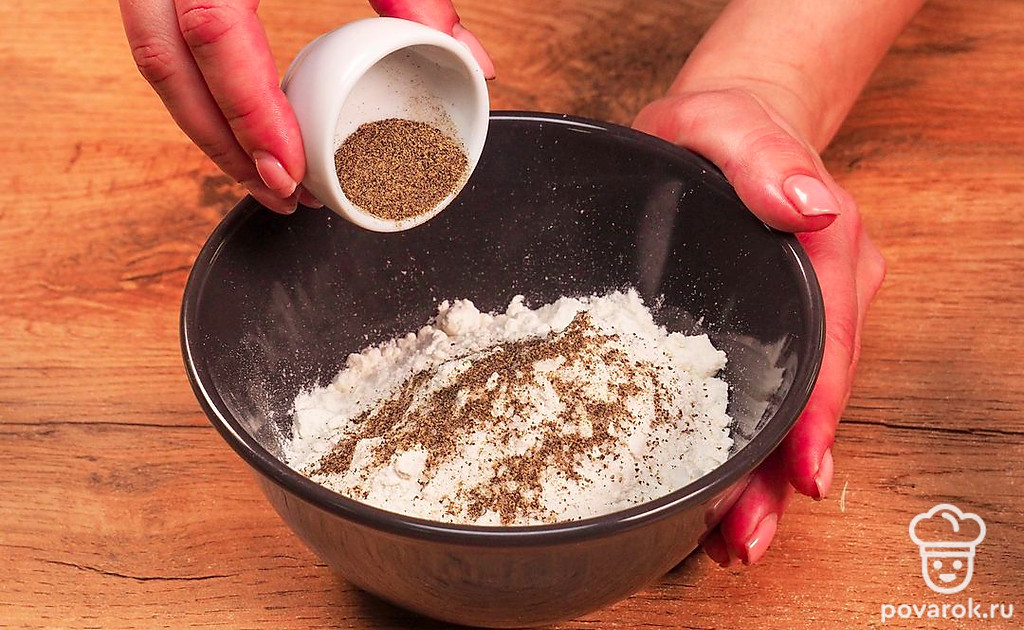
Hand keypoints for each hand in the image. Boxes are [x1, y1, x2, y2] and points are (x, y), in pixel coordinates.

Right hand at [119, 0, 493, 212]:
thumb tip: (472, 63)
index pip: (212, 26)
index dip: (246, 110)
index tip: (288, 171)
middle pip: (163, 58)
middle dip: (220, 143)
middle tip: (282, 195)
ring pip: (150, 51)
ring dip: (204, 125)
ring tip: (265, 177)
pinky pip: (158, 29)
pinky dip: (199, 85)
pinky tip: (241, 121)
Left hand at [634, 88, 885, 564]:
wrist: (718, 134)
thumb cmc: (720, 128)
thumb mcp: (727, 122)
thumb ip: (764, 159)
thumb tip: (809, 209)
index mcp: (824, 256)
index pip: (827, 347)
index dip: (813, 415)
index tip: (801, 474)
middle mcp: (823, 299)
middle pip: (812, 399)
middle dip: (782, 475)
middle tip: (744, 538)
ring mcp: (797, 321)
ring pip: (789, 412)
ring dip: (764, 481)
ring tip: (729, 539)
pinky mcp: (764, 335)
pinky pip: (763, 398)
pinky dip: (746, 450)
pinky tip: (718, 495)